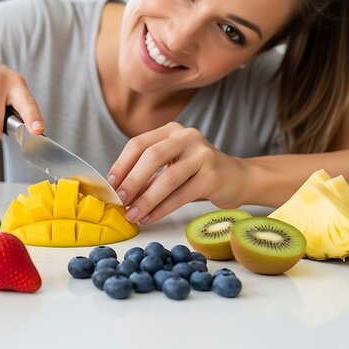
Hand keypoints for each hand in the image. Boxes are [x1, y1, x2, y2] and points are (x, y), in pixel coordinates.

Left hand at [107, 122, 247, 223]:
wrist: (238, 178)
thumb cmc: (197, 173)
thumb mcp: (171, 167)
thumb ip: (147, 175)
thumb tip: (118, 193)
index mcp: (171, 131)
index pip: (138, 144)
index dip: (121, 166)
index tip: (110, 186)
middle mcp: (187, 137)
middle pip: (151, 156)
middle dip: (131, 181)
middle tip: (119, 201)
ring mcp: (203, 154)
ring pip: (167, 178)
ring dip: (146, 199)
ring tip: (133, 214)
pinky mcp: (213, 176)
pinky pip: (182, 195)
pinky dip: (162, 208)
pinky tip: (150, 217)